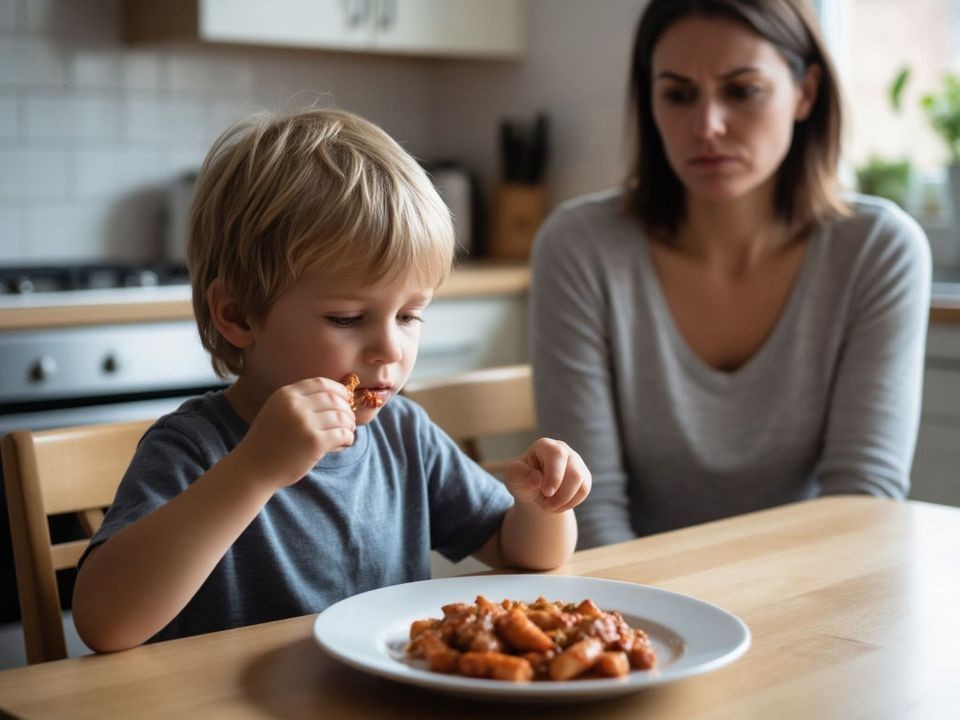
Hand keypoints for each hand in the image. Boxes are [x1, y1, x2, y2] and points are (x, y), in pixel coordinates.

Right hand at [236, 377, 354, 489]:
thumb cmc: (268, 442)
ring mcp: (305, 423)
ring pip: (341, 417)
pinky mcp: (314, 442)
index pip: (321, 383)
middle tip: (349, 421)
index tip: (345, 400)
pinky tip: (343, 444)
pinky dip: (348, 438)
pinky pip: (342, 434)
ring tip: (346, 433)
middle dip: (346, 409)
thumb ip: (300, 402)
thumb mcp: (277, 411)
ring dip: (349, 425)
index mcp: (286, 394)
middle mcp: (295, 405)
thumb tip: (339, 399)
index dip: (339, 390)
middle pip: (334, 399)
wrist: (252, 469)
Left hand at [503, 438, 590, 512]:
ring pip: (582, 483)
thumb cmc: (522, 478)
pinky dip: (571, 503)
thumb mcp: (513, 476)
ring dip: (565, 500)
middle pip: (574, 472)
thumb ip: (520, 474)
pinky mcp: (583, 476)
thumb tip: (537, 480)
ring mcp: (576, 462)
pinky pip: (584, 491)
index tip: (547, 492)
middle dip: (561, 494)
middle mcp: (564, 450)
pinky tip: (558, 505)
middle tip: (545, 505)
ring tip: (549, 506)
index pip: (557, 455)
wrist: (532, 488)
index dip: (555, 475)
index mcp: (545, 446)